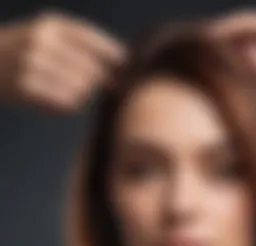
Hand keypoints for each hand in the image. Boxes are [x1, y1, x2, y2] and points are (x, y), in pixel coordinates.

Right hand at [0, 9, 126, 112]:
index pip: (96, 42)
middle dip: (97, 81)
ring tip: (62, 89)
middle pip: (93, 71)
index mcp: (53, 25)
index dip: (116, 58)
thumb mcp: (48, 37)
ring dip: (79, 95)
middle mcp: (44, 40)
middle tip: (88, 84)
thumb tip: (122, 68)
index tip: (127, 70)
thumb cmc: (24, 52)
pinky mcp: (27, 86)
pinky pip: (66, 103)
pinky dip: (65, 105)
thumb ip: (81, 48)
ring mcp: (34, 63)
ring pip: (81, 90)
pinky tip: (50, 99)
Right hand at [209, 10, 255, 114]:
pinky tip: (222, 55)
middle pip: (248, 21)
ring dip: (228, 36)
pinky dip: (236, 45)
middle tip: (200, 40)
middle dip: (224, 29)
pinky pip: (252, 39)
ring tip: (206, 46)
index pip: (251, 22)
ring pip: (248, 29)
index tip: (207, 38)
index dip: (227, 28)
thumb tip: (245, 49)